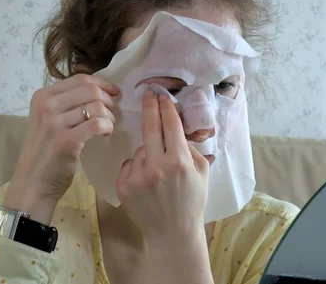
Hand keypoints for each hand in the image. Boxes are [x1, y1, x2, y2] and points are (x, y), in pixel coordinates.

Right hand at [4, 74, 119, 223]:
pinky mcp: (66, 140)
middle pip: (91, 90)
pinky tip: (105, 134)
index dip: (103, 84)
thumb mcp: (49, 119)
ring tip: (107, 127)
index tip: (115, 93)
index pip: (81, 79)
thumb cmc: (46, 151)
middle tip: (110, 115)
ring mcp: (54, 122)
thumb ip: (68, 102)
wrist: (32, 183)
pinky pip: (98, 124)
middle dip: (108, 101)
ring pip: (97, 107)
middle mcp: (46, 105)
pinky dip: (107, 127)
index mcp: (43, 96)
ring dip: (109, 117)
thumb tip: (100, 88)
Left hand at [116, 90, 209, 243]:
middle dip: (150, 108)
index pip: (171, 126)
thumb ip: (191, 148)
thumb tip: (179, 127)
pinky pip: (129, 164)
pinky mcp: (123, 186)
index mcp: (179, 162)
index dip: (166, 108)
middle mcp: (157, 167)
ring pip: (140, 149)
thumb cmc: (191, 201)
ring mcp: (138, 177)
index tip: (162, 96)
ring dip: (148, 151)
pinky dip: (137, 166)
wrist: (172, 232)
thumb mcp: (202, 173)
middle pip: (150, 128)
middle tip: (149, 94)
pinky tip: (146, 181)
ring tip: (158, 172)